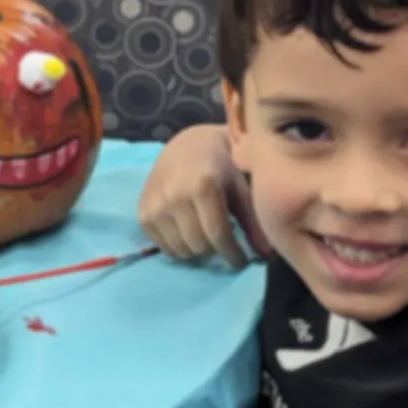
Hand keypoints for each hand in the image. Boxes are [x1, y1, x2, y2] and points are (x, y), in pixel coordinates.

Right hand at [138, 124, 270, 268]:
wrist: (188, 145)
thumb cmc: (222, 164)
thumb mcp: (241, 187)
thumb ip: (252, 220)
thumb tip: (264, 254)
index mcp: (203, 185)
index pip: (218, 235)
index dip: (233, 255)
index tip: (242, 262)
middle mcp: (174, 195)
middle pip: (199, 245)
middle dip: (216, 250)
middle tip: (224, 242)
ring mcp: (155, 205)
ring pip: (181, 250)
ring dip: (198, 250)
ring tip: (207, 237)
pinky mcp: (142, 213)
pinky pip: (163, 246)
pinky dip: (179, 247)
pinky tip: (189, 232)